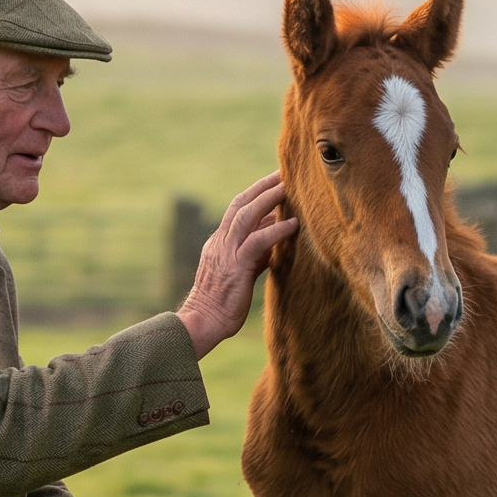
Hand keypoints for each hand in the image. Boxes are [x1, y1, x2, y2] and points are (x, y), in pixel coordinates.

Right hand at [175, 173, 296, 357]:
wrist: (202, 323)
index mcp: (219, 242)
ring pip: (246, 216)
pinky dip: (275, 230)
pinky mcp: (235, 266)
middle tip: (284, 173)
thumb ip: (256, 253)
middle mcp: (220, 242)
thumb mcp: (241, 272)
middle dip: (262, 186)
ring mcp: (225, 252)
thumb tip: (274, 237)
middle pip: (241, 204)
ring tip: (289, 188)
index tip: (275, 181)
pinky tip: (293, 224)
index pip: (237, 209)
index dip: (256, 193)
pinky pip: (257, 242)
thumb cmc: (223, 304)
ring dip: (269, 199)